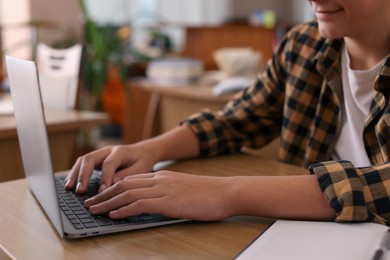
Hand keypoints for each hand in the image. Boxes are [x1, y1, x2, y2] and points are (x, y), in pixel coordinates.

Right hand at [65, 144, 156, 192]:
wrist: (142, 152)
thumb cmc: (142, 161)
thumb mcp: (142, 168)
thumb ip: (127, 175)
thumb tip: (112, 184)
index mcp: (120, 151)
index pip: (109, 164)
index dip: (104, 178)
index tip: (102, 192)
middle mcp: (108, 150)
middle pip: (91, 158)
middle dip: (83, 174)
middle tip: (79, 190)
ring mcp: (100, 153)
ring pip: (83, 160)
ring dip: (75, 174)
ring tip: (69, 188)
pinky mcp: (96, 159)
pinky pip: (82, 164)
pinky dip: (75, 173)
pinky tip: (70, 185)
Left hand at [84, 170, 232, 220]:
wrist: (224, 192)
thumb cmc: (207, 194)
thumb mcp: (182, 190)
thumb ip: (165, 193)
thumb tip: (152, 204)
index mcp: (162, 176)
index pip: (130, 180)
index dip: (112, 188)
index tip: (101, 196)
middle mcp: (159, 180)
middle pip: (123, 185)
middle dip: (104, 195)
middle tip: (89, 203)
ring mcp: (163, 189)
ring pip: (127, 193)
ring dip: (107, 203)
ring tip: (94, 210)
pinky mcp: (167, 201)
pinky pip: (139, 204)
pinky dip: (123, 209)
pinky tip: (113, 215)